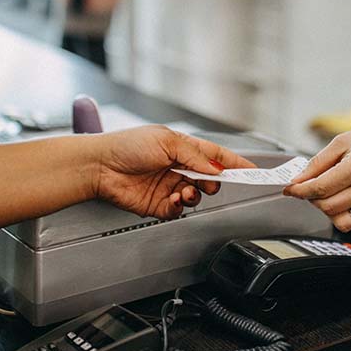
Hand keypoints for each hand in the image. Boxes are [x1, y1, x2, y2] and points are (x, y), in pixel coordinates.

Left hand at [95, 125, 254, 218]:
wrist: (99, 166)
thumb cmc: (126, 145)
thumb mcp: (166, 141)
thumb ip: (194, 156)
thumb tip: (213, 168)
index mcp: (183, 148)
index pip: (216, 156)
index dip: (234, 162)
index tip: (251, 170)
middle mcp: (178, 167)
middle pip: (210, 179)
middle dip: (213, 182)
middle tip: (207, 181)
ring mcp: (170, 186)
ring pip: (197, 196)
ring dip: (195, 194)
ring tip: (185, 190)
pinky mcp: (159, 204)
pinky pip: (179, 209)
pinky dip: (180, 206)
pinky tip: (173, 199)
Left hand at [283, 122, 350, 231]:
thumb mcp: (343, 141)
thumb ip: (318, 162)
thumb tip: (298, 179)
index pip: (320, 188)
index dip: (300, 190)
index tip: (290, 189)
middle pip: (328, 207)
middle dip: (313, 199)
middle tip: (311, 189)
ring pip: (341, 222)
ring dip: (328, 212)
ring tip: (330, 196)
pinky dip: (346, 216)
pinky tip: (347, 200)